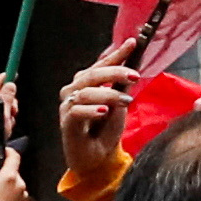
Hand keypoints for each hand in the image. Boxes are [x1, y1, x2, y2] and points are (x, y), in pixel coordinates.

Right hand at [57, 56, 141, 196]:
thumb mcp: (119, 105)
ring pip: (86, 91)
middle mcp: (74, 91)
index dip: (117, 54)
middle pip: (93, 74)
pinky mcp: (65, 122)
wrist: (97, 158)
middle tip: (135, 75)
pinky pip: (76, 111)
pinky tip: (104, 112)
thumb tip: (132, 67)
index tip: (133, 43)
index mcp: (87, 83)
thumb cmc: (105, 130)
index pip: (102, 64)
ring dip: (109, 95)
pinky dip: (92, 110)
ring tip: (126, 100)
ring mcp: (68, 106)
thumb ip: (122, 86)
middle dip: (115, 72)